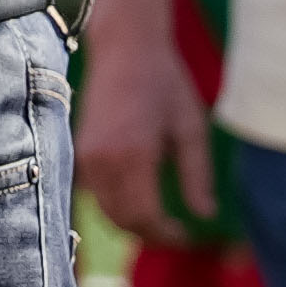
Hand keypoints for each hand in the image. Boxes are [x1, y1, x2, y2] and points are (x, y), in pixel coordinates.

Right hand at [76, 19, 210, 246]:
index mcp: (134, 154)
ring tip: (161, 221)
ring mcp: (86, 156)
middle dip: (150, 234)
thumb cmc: (165, 84)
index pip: (145, 216)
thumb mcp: (191, 128)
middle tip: (177, 234)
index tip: (188, 237)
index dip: (167, 235)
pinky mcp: (80, 151)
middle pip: (123, 220)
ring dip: (132, 223)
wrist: (125, 49)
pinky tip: (140, 200)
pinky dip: (116, 206)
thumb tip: (205, 216)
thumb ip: (197, 176)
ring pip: (106, 210)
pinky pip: (96, 194)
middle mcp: (103, 160)